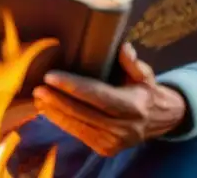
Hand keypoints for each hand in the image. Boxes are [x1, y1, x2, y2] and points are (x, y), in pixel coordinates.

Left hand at [33, 43, 186, 156]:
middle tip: (38, 88)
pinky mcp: (106, 149)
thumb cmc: (144, 91)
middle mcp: (125, 128)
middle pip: (84, 113)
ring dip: (56, 113)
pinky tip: (48, 111)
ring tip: (38, 98)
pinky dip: (62, 122)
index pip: (98, 96)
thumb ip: (132, 62)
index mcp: (134, 106)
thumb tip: (123, 48)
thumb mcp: (144, 73)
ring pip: (79, 126)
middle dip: (58, 101)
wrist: (158, 120)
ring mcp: (115, 142)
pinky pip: (79, 134)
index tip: (51, 77)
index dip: (73, 87)